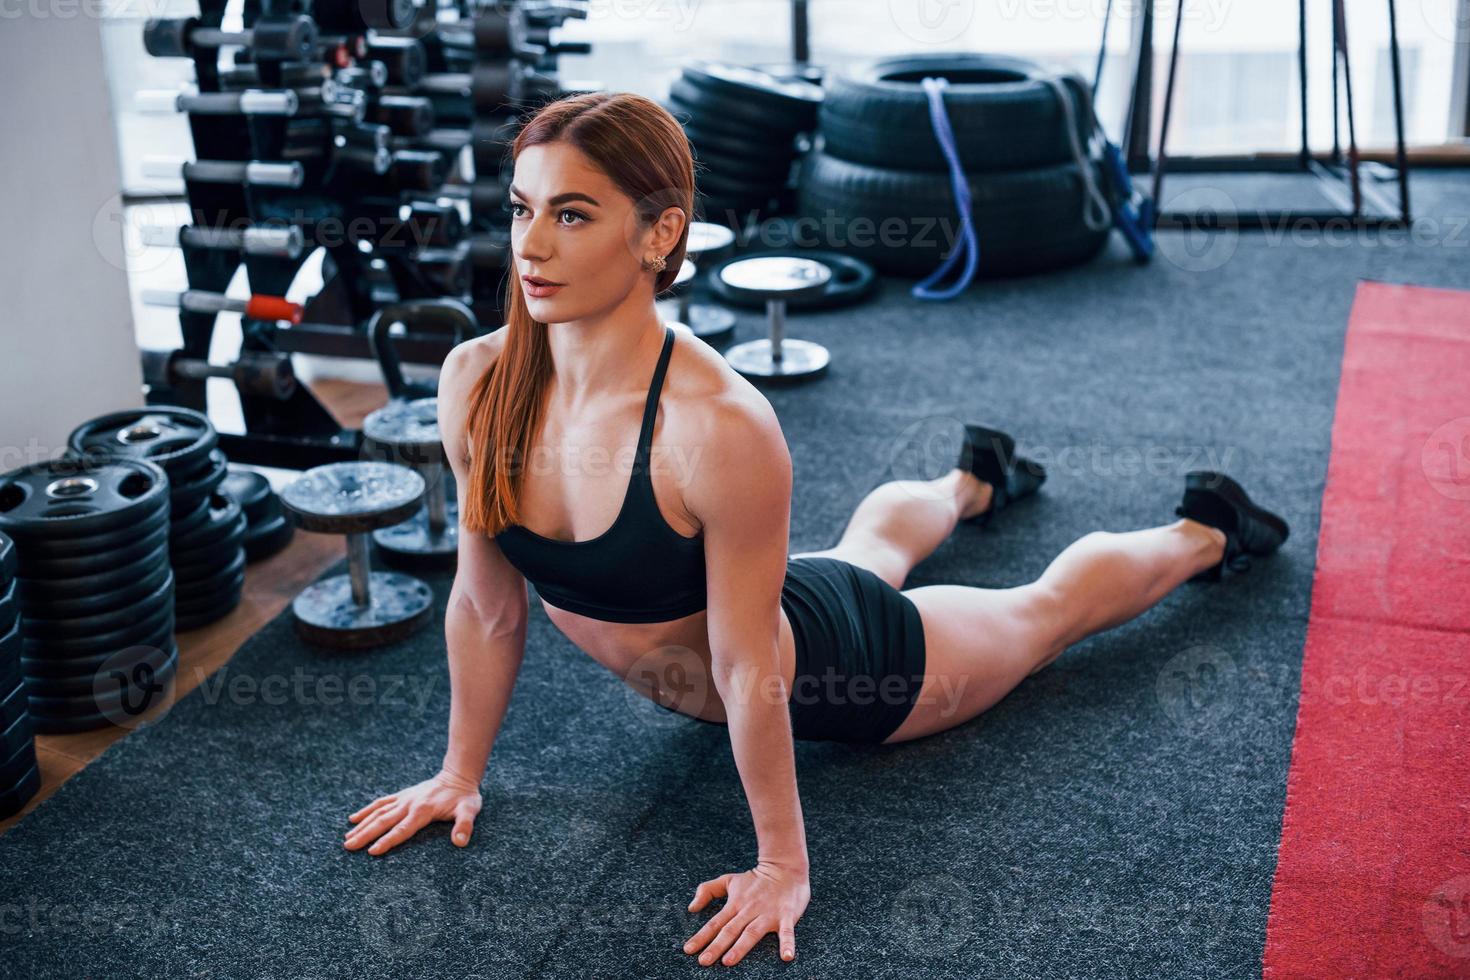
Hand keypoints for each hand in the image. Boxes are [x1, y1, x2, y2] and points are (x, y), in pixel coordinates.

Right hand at [344, 768, 481, 855]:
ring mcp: (404, 799)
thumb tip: (460, 842)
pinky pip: (381, 803)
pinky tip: (353, 819)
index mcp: (423, 810)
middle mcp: (409, 804)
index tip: (372, 852)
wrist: (458, 776)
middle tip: (348, 847)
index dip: (388, 841)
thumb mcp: (470, 810)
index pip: (403, 829)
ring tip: (347, 838)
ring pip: (378, 812)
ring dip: (362, 825)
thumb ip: (465, 825)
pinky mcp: (402, 795)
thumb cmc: (464, 797)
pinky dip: (366, 810)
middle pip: (384, 821)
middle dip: (366, 835)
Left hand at [683, 860, 809, 966]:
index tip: (688, 950)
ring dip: (740, 947)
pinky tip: (787, 956)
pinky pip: (787, 931)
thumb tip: (691, 907)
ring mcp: (768, 914)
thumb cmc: (756, 879)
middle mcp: (749, 910)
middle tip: (703, 961)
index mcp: (735, 904)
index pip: (715, 923)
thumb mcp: (729, 880)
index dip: (701, 936)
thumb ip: (707, 890)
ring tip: (728, 961)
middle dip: (716, 946)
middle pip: (730, 930)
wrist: (785, 867)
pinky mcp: (787, 916)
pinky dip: (787, 943)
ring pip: (751, 932)